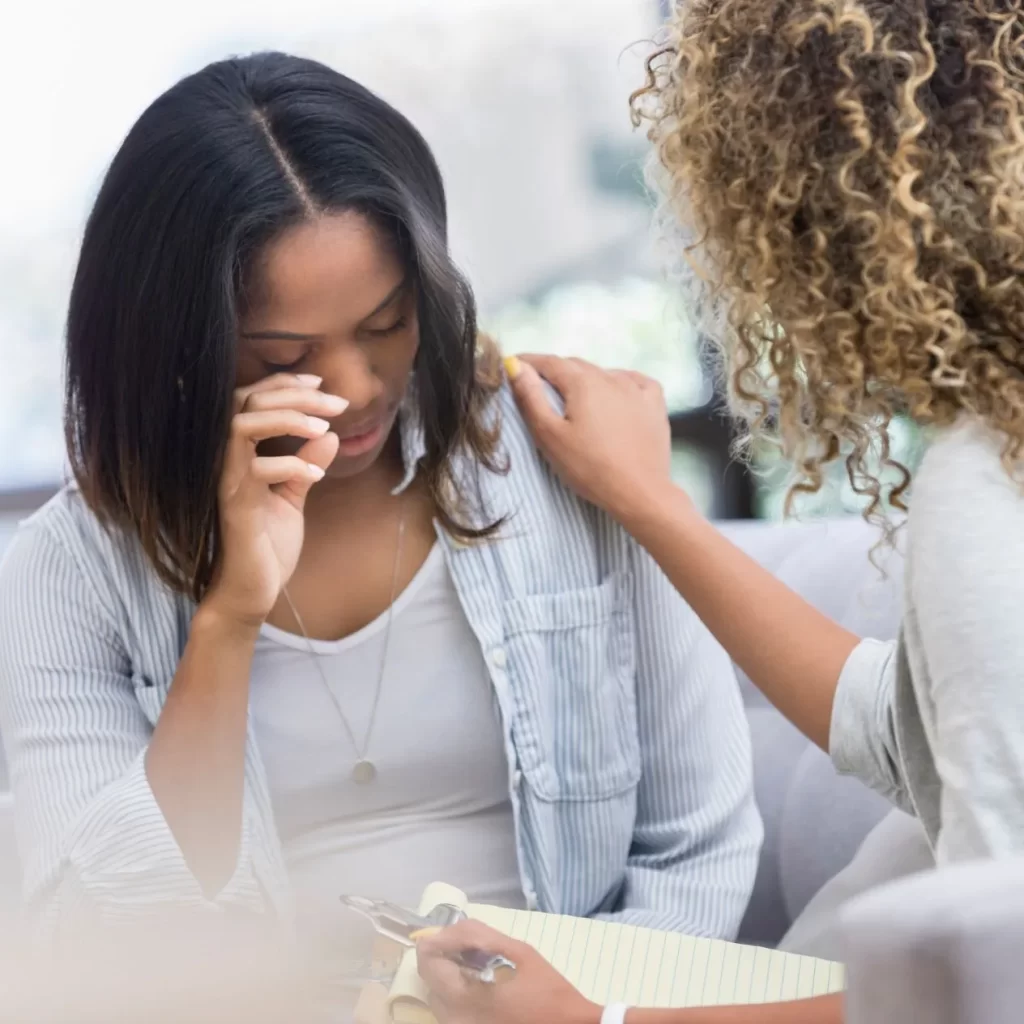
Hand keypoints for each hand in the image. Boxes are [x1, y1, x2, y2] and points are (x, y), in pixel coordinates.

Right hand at [202, 374, 343, 624]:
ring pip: (241, 424)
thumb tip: (329, 436)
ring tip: (323, 428)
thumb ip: (304, 466)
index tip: (321, 385)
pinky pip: (254, 469)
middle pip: (247, 400)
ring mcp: (225, 481)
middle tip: (337, 404)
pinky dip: (289, 464)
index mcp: (239, 454)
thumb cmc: (267, 547)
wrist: (252, 593)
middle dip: (296, 394)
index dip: (285, 384)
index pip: (252, 399)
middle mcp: (225, 461)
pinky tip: (316, 476)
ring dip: (287, 418)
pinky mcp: (233, 504)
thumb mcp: (293, 500)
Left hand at [417, 921, 599, 1023]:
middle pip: (429, 979)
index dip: (435, 941)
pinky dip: (458, 992)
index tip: (456, 933)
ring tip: (477, 964)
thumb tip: (450, 929)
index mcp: (464, 997)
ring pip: (437, 996)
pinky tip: (482, 984)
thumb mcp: (519, 951)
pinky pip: (450, 1011)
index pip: (427, 962)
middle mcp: (454, 1018)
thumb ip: (480, 936)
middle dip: (443, 956)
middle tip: (470, 945)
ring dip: (449, 975)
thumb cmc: (548, 990)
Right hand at [505, 354, 679, 525]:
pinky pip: (634, 381)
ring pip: (604, 373)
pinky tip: (616, 395)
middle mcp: (611, 377)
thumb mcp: (550, 435)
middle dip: (555, 372)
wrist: (639, 492)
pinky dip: (620, 383)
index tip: (514, 366)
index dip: (529, 363)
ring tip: (576, 398)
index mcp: (583, 382)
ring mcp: (637, 389)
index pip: (549, 363)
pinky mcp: (655, 404)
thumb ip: (531, 398)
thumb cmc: (588, 468)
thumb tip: (515, 365)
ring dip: (586, 379)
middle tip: (540, 387)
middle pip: (576, 366)